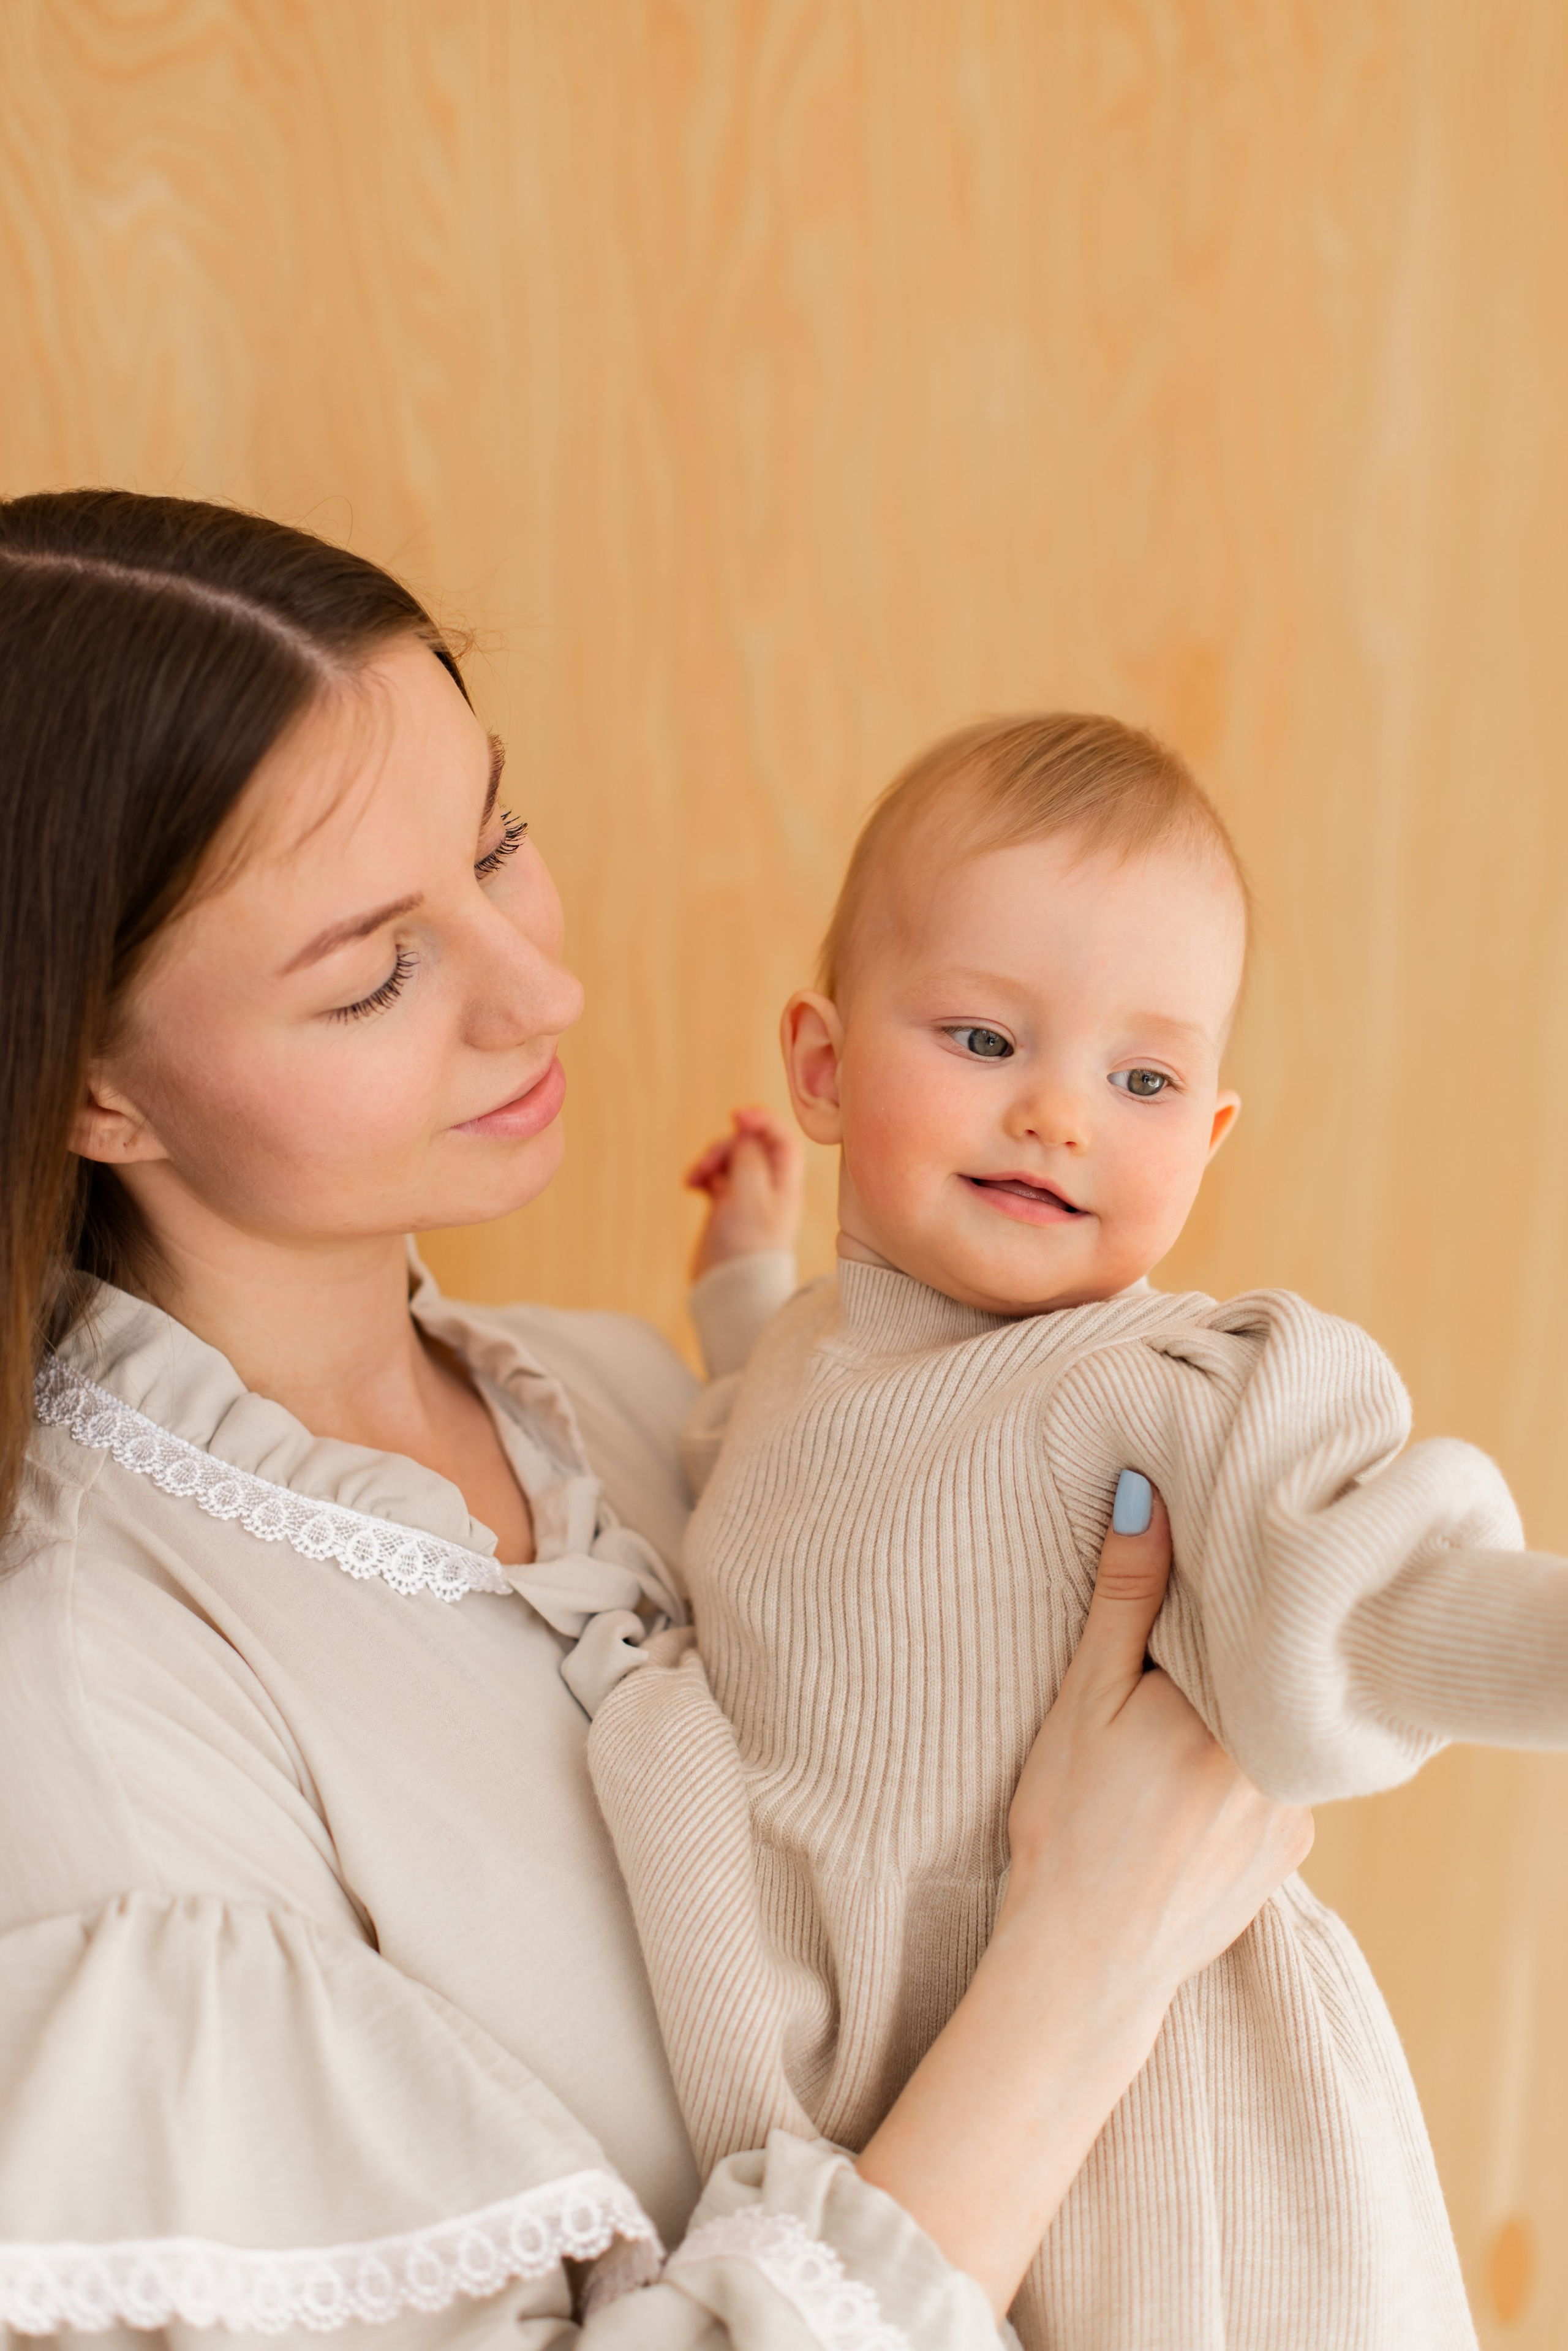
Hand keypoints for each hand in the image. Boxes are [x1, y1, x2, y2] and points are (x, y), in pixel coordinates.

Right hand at [684, 1105, 804, 1279]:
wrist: (728, 1290)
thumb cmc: (745, 1246)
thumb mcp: (749, 1195)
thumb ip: (749, 1157)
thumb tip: (746, 1129)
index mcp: (785, 1182)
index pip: (781, 1136)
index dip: (761, 1119)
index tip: (735, 1116)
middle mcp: (770, 1187)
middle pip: (750, 1144)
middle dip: (725, 1145)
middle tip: (708, 1164)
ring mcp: (747, 1197)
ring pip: (730, 1159)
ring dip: (710, 1160)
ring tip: (695, 1178)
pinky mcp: (727, 1207)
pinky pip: (716, 1177)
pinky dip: (703, 1175)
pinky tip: (693, 1186)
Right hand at [857, 1485, 1311, 2313]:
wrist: (1079, 1968)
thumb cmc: (1068, 1826)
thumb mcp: (1085, 1698)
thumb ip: (1125, 1597)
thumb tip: (1147, 1493)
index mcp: (1242, 1712)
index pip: (1252, 1617)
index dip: (1220, 1591)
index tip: (1185, 1577)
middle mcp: (1289, 1763)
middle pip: (1266, 1675)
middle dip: (1224, 1656)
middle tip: (1161, 1664)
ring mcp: (1298, 1817)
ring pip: (1271, 1729)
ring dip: (1232, 1717)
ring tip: (1163, 1733)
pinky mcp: (1289, 1857)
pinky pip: (1275, 1784)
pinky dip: (1236, 1773)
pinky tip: (1180, 1788)